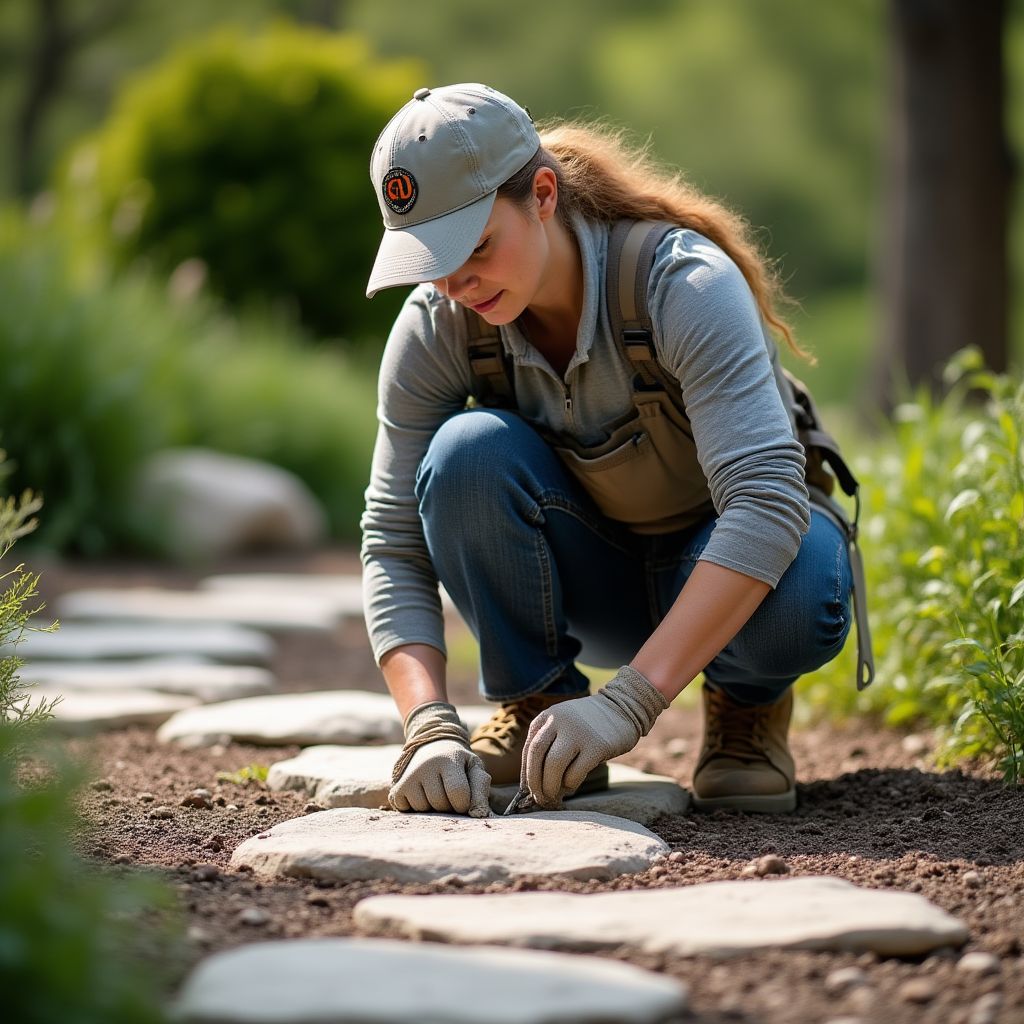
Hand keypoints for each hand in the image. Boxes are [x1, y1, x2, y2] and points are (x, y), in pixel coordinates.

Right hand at [388, 701, 490, 815]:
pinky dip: (415, 809)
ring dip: (432, 808)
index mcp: (448, 759)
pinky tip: (421, 795)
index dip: (464, 803)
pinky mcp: (397, 787)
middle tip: (448, 793)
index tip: (464, 798)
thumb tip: (478, 814)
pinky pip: (407, 809)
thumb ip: (480, 788)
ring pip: (423, 809)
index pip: (458, 792)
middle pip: (440, 803)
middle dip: (448, 806)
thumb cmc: (457, 762)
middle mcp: (426, 765)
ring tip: (436, 792)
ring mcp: (409, 776)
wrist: (431, 746)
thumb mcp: (473, 767)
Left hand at [522, 666, 668, 808]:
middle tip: (539, 798)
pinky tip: (572, 786)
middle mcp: (559, 721)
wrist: (622, 708)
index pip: (529, 750)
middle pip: (536, 756)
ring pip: (553, 765)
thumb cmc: (588, 725)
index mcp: (547, 717)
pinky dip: (570, 784)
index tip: (528, 791)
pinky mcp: (597, 745)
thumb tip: (533, 784)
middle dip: (534, 782)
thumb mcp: (562, 725)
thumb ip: (548, 746)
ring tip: (553, 797)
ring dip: (550, 786)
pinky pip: (576, 772)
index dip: (526, 774)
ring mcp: (578, 732)